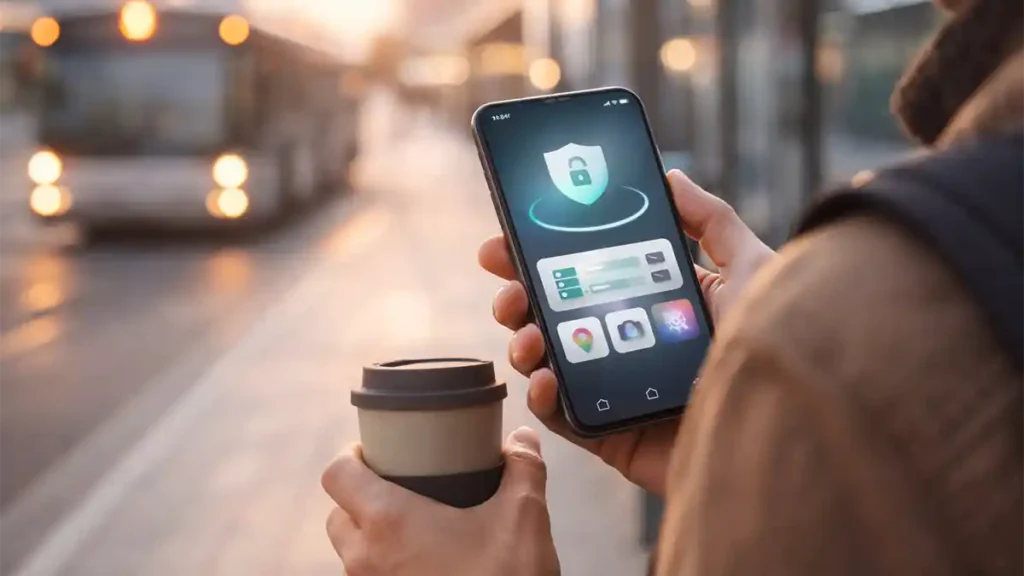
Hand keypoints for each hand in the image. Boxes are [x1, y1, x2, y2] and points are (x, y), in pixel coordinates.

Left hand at [322, 427, 559, 575]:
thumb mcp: (524, 518)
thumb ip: (523, 468)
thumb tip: (523, 436)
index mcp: (387, 521)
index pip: (337, 475)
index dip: (352, 456)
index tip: (380, 453)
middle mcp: (365, 558)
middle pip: (338, 515)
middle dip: (361, 497)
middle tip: (400, 487)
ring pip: (350, 553)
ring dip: (371, 536)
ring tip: (415, 527)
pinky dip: (384, 567)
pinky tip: (423, 562)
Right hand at [478, 170, 774, 496]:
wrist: (795, 422)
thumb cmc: (782, 344)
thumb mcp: (753, 267)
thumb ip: (712, 221)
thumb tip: (671, 177)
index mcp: (655, 303)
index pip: (586, 274)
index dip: (543, 256)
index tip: (510, 239)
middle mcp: (630, 343)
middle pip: (557, 316)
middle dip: (519, 296)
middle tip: (506, 285)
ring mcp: (617, 390)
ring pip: (551, 363)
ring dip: (523, 343)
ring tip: (524, 332)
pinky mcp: (614, 434)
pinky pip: (564, 418)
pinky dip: (543, 399)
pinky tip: (544, 378)